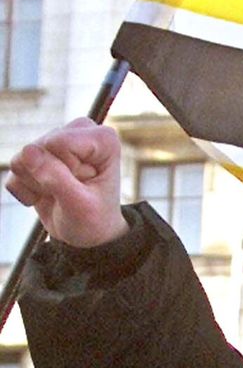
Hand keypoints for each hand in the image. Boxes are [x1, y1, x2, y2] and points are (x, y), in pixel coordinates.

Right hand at [4, 119, 128, 247]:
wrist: (87, 235)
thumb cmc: (94, 221)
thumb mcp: (80, 206)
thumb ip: (56, 178)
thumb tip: (27, 152)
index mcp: (103, 140)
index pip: (61, 143)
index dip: (66, 170)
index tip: (85, 186)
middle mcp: (79, 132)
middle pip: (41, 147)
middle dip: (50, 177)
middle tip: (72, 193)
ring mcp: (55, 141)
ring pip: (24, 157)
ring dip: (38, 185)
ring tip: (60, 195)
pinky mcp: (34, 154)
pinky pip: (15, 170)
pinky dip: (26, 191)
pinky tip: (47, 197)